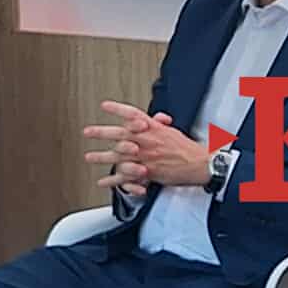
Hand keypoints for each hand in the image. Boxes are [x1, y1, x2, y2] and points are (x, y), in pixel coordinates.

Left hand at [83, 101, 208, 188]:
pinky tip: (104, 181)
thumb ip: (160, 125)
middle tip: (88, 132)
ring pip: (117, 156)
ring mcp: (144, 157)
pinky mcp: (146, 172)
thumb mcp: (173, 132)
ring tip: (90, 156)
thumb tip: (156, 118)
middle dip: (102, 132)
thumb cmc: (188, 149)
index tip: (105, 106)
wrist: (199, 164)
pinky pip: (125, 177)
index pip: (133, 115)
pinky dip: (113, 181)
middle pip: (119, 134)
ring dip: (101, 156)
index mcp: (153, 128)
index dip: (118, 109)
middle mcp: (146, 141)